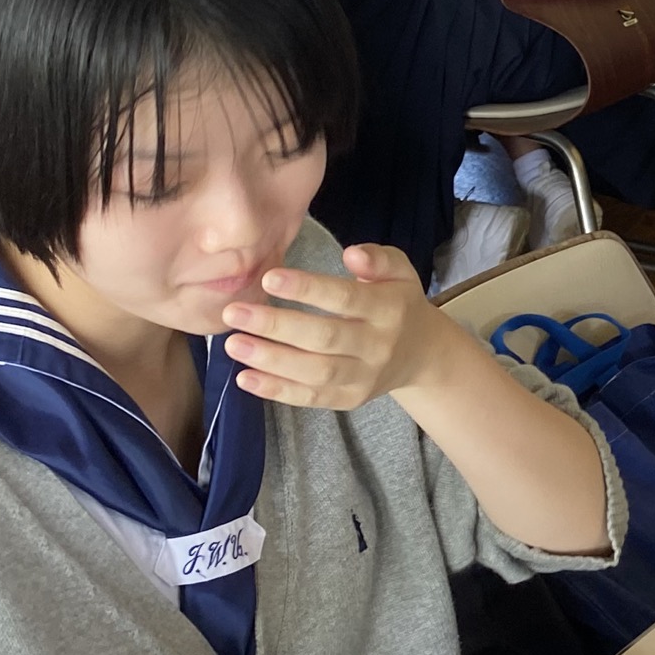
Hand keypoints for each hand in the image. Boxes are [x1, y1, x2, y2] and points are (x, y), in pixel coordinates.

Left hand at [221, 244, 453, 408]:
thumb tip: (352, 254)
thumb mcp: (399, 272)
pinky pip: (312, 398)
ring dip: (271, 360)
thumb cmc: (397, 303)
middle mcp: (378, 346)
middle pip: (324, 337)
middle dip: (276, 326)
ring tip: (233, 344)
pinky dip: (277, 391)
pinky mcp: (350, 400)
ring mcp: (364, 377)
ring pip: (315, 372)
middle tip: (233, 313)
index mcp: (389, 309)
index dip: (307, 289)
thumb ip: (378, 259)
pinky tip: (245, 378)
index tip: (267, 279)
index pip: (345, 299)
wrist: (422, 354)